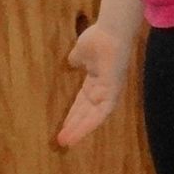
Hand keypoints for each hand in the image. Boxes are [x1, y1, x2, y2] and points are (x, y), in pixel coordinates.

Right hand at [58, 21, 130, 146]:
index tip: (63, 125)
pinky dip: (89, 124)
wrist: (110, 32)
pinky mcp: (112, 93)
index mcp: (96, 81)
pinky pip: (101, 114)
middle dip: (74, 125)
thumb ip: (77, 60)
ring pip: (93, 117)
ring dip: (79, 129)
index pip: (83, 102)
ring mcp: (109, 92)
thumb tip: (72, 63)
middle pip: (87, 112)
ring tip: (65, 141)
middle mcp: (103, 89)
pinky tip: (77, 133)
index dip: (73, 114)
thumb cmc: (98, 39)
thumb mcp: (81, 52)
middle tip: (62, 139)